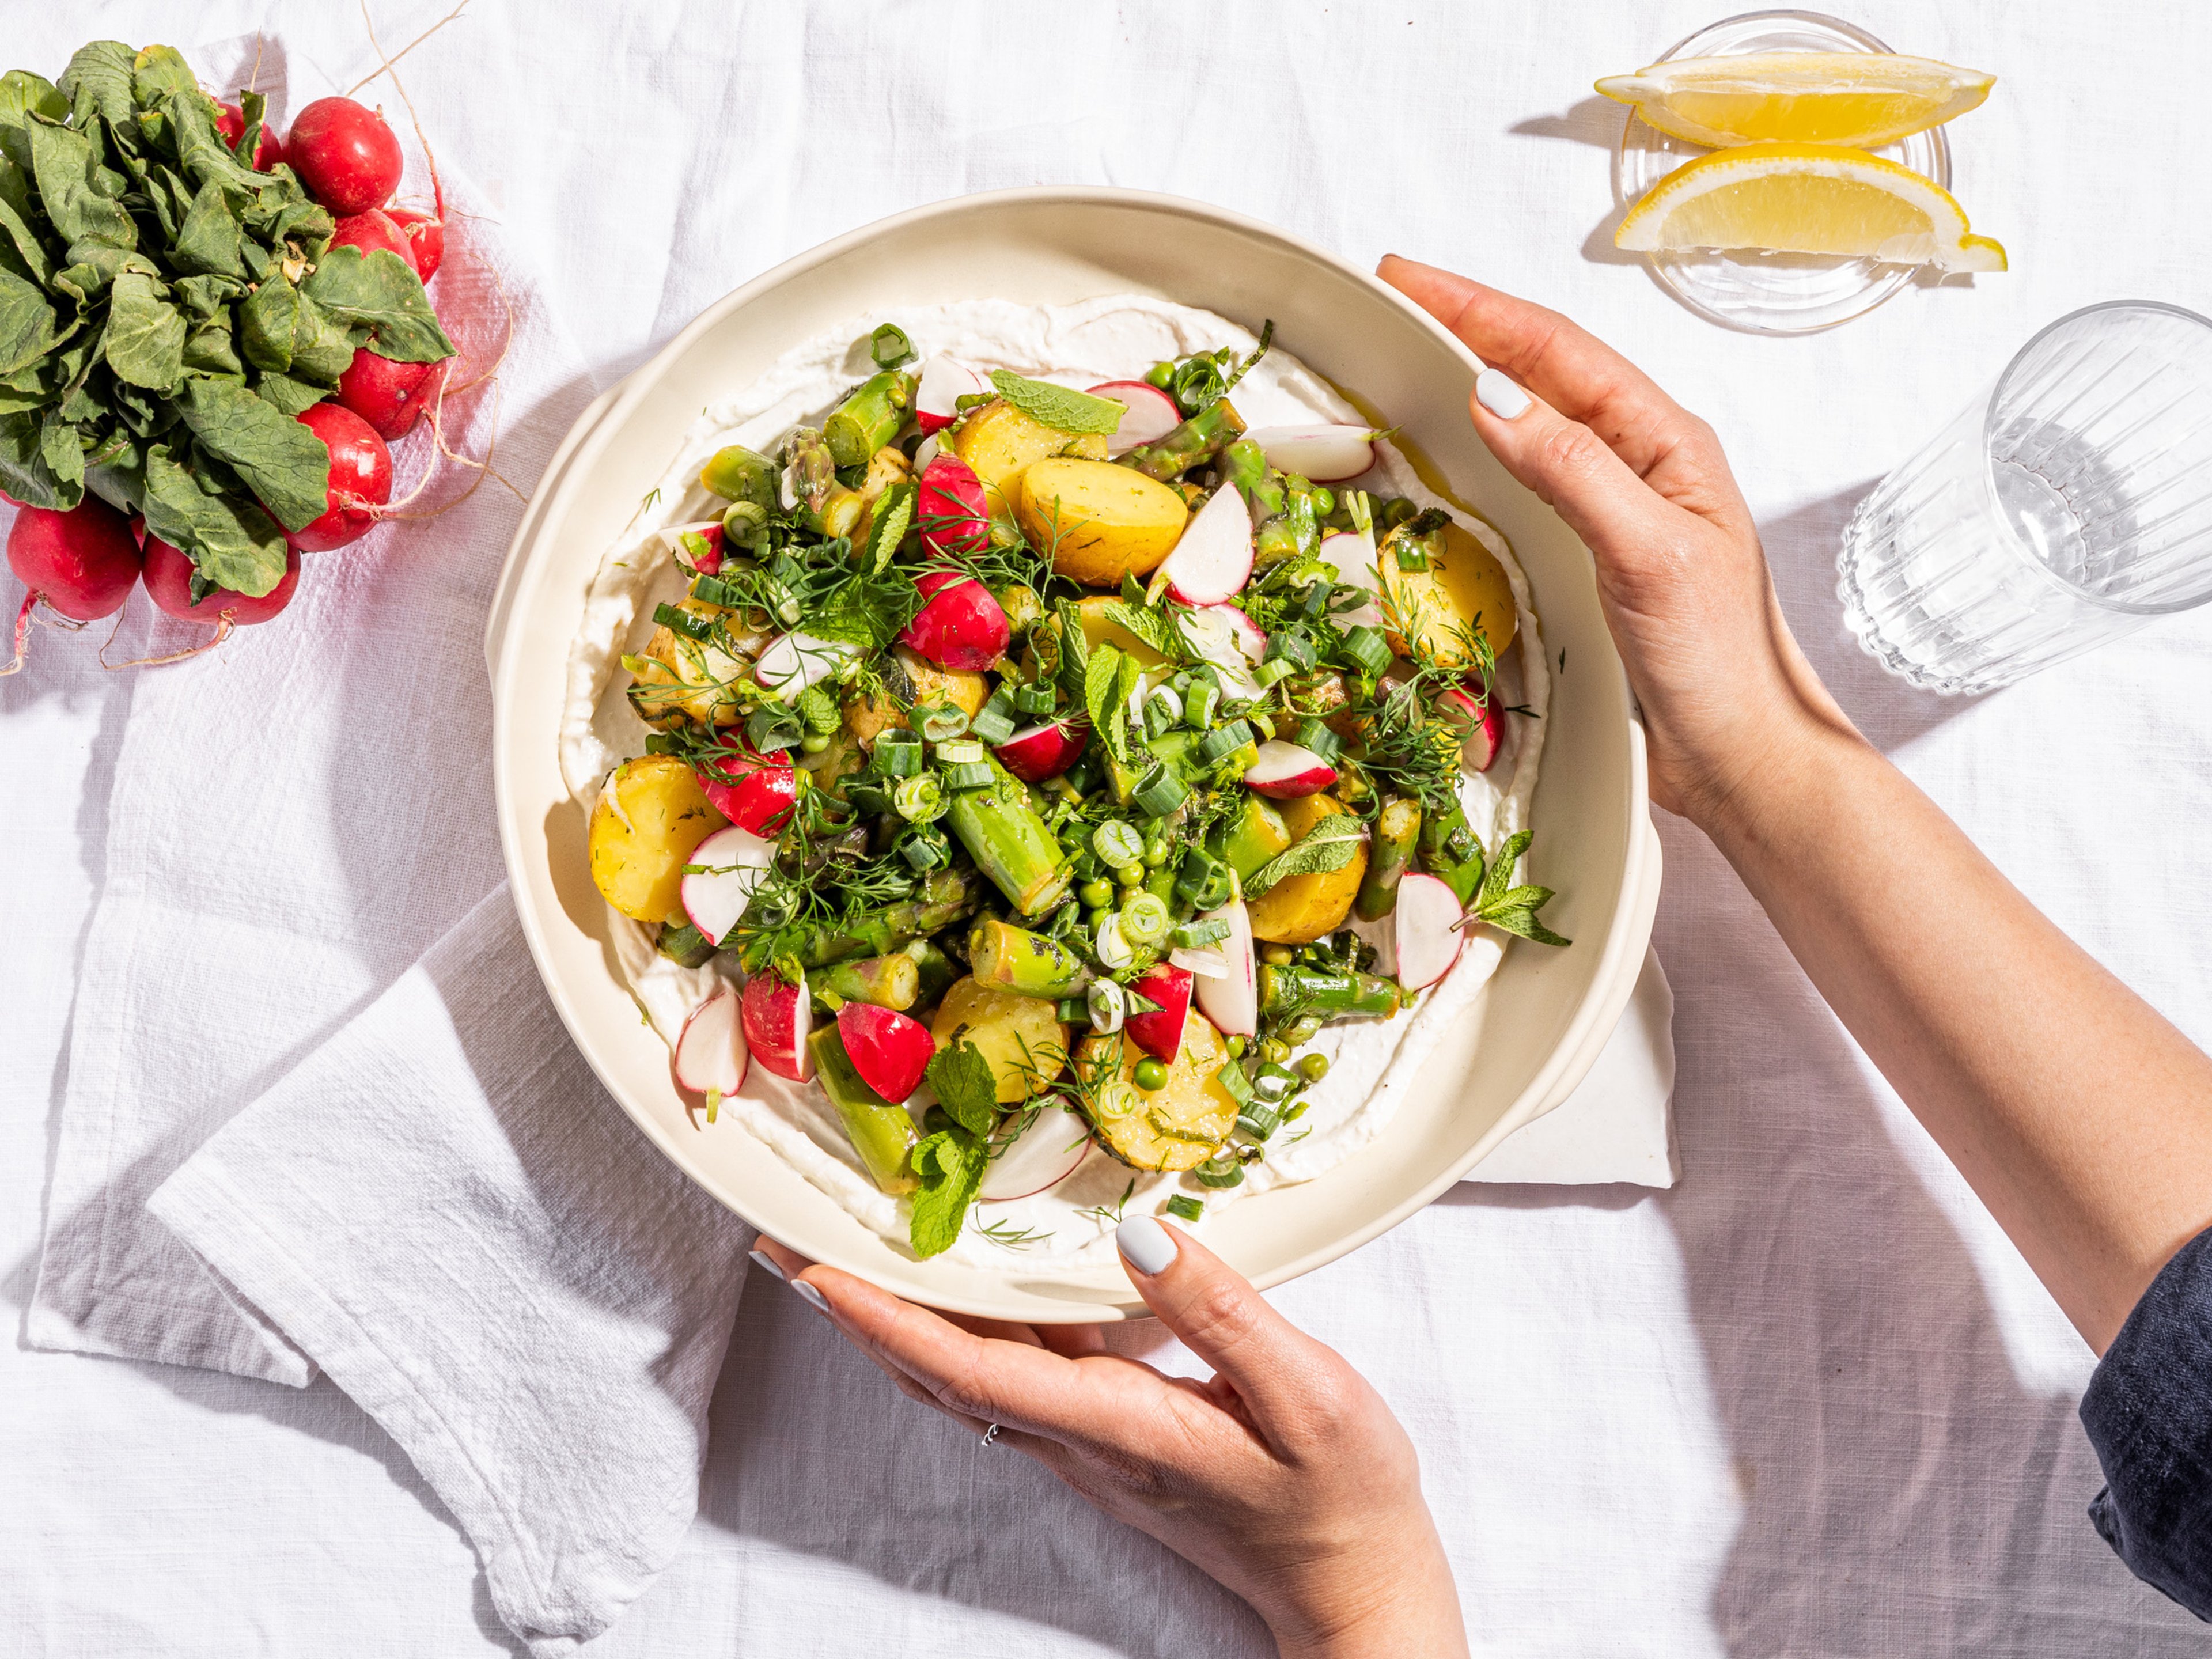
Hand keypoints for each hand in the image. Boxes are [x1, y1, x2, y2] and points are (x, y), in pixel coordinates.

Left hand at [754, 1220, 1467, 1658]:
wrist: (1356, 1589)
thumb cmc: (1343, 1497)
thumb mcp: (1309, 1394)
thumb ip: (1221, 1313)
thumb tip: (1134, 1232)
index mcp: (1119, 1426)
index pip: (975, 1369)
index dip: (890, 1318)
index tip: (816, 1266)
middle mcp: (1082, 1439)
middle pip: (941, 1370)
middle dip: (857, 1308)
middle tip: (785, 1239)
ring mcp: (1089, 1444)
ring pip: (965, 1375)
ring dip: (894, 1316)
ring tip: (839, 1251)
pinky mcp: (1110, 1438)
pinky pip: (1009, 1375)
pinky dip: (959, 1327)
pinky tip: (957, 1286)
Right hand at [1377, 255, 1861, 827]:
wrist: (1742, 758)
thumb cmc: (1717, 663)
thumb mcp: (1646, 555)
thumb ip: (1573, 470)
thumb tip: (1492, 395)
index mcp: (1665, 445)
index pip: (1558, 352)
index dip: (1479, 308)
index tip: (1408, 279)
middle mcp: (1639, 465)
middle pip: (1542, 372)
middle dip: (1468, 326)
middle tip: (1393, 298)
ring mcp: (1612, 511)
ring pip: (1532, 423)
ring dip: (1471, 381)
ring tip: (1409, 355)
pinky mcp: (1590, 559)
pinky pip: (1525, 482)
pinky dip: (1479, 452)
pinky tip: (1449, 455)